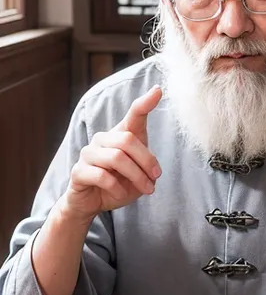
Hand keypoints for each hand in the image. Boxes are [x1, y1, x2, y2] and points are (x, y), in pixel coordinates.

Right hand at [63, 86, 162, 221]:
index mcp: (119, 135)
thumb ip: (145, 165)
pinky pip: (101, 176)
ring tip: (146, 189)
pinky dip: (117, 187)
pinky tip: (121, 194)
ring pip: (116, 158)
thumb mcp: (138, 173)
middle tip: (155, 178)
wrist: (92, 203)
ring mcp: (87, 153)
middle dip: (146, 161)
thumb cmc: (117, 184)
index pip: (133, 114)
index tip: (158, 91)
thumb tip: (154, 169)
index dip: (145, 103)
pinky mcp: (78, 171)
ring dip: (136, 177)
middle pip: (127, 140)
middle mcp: (101, 139)